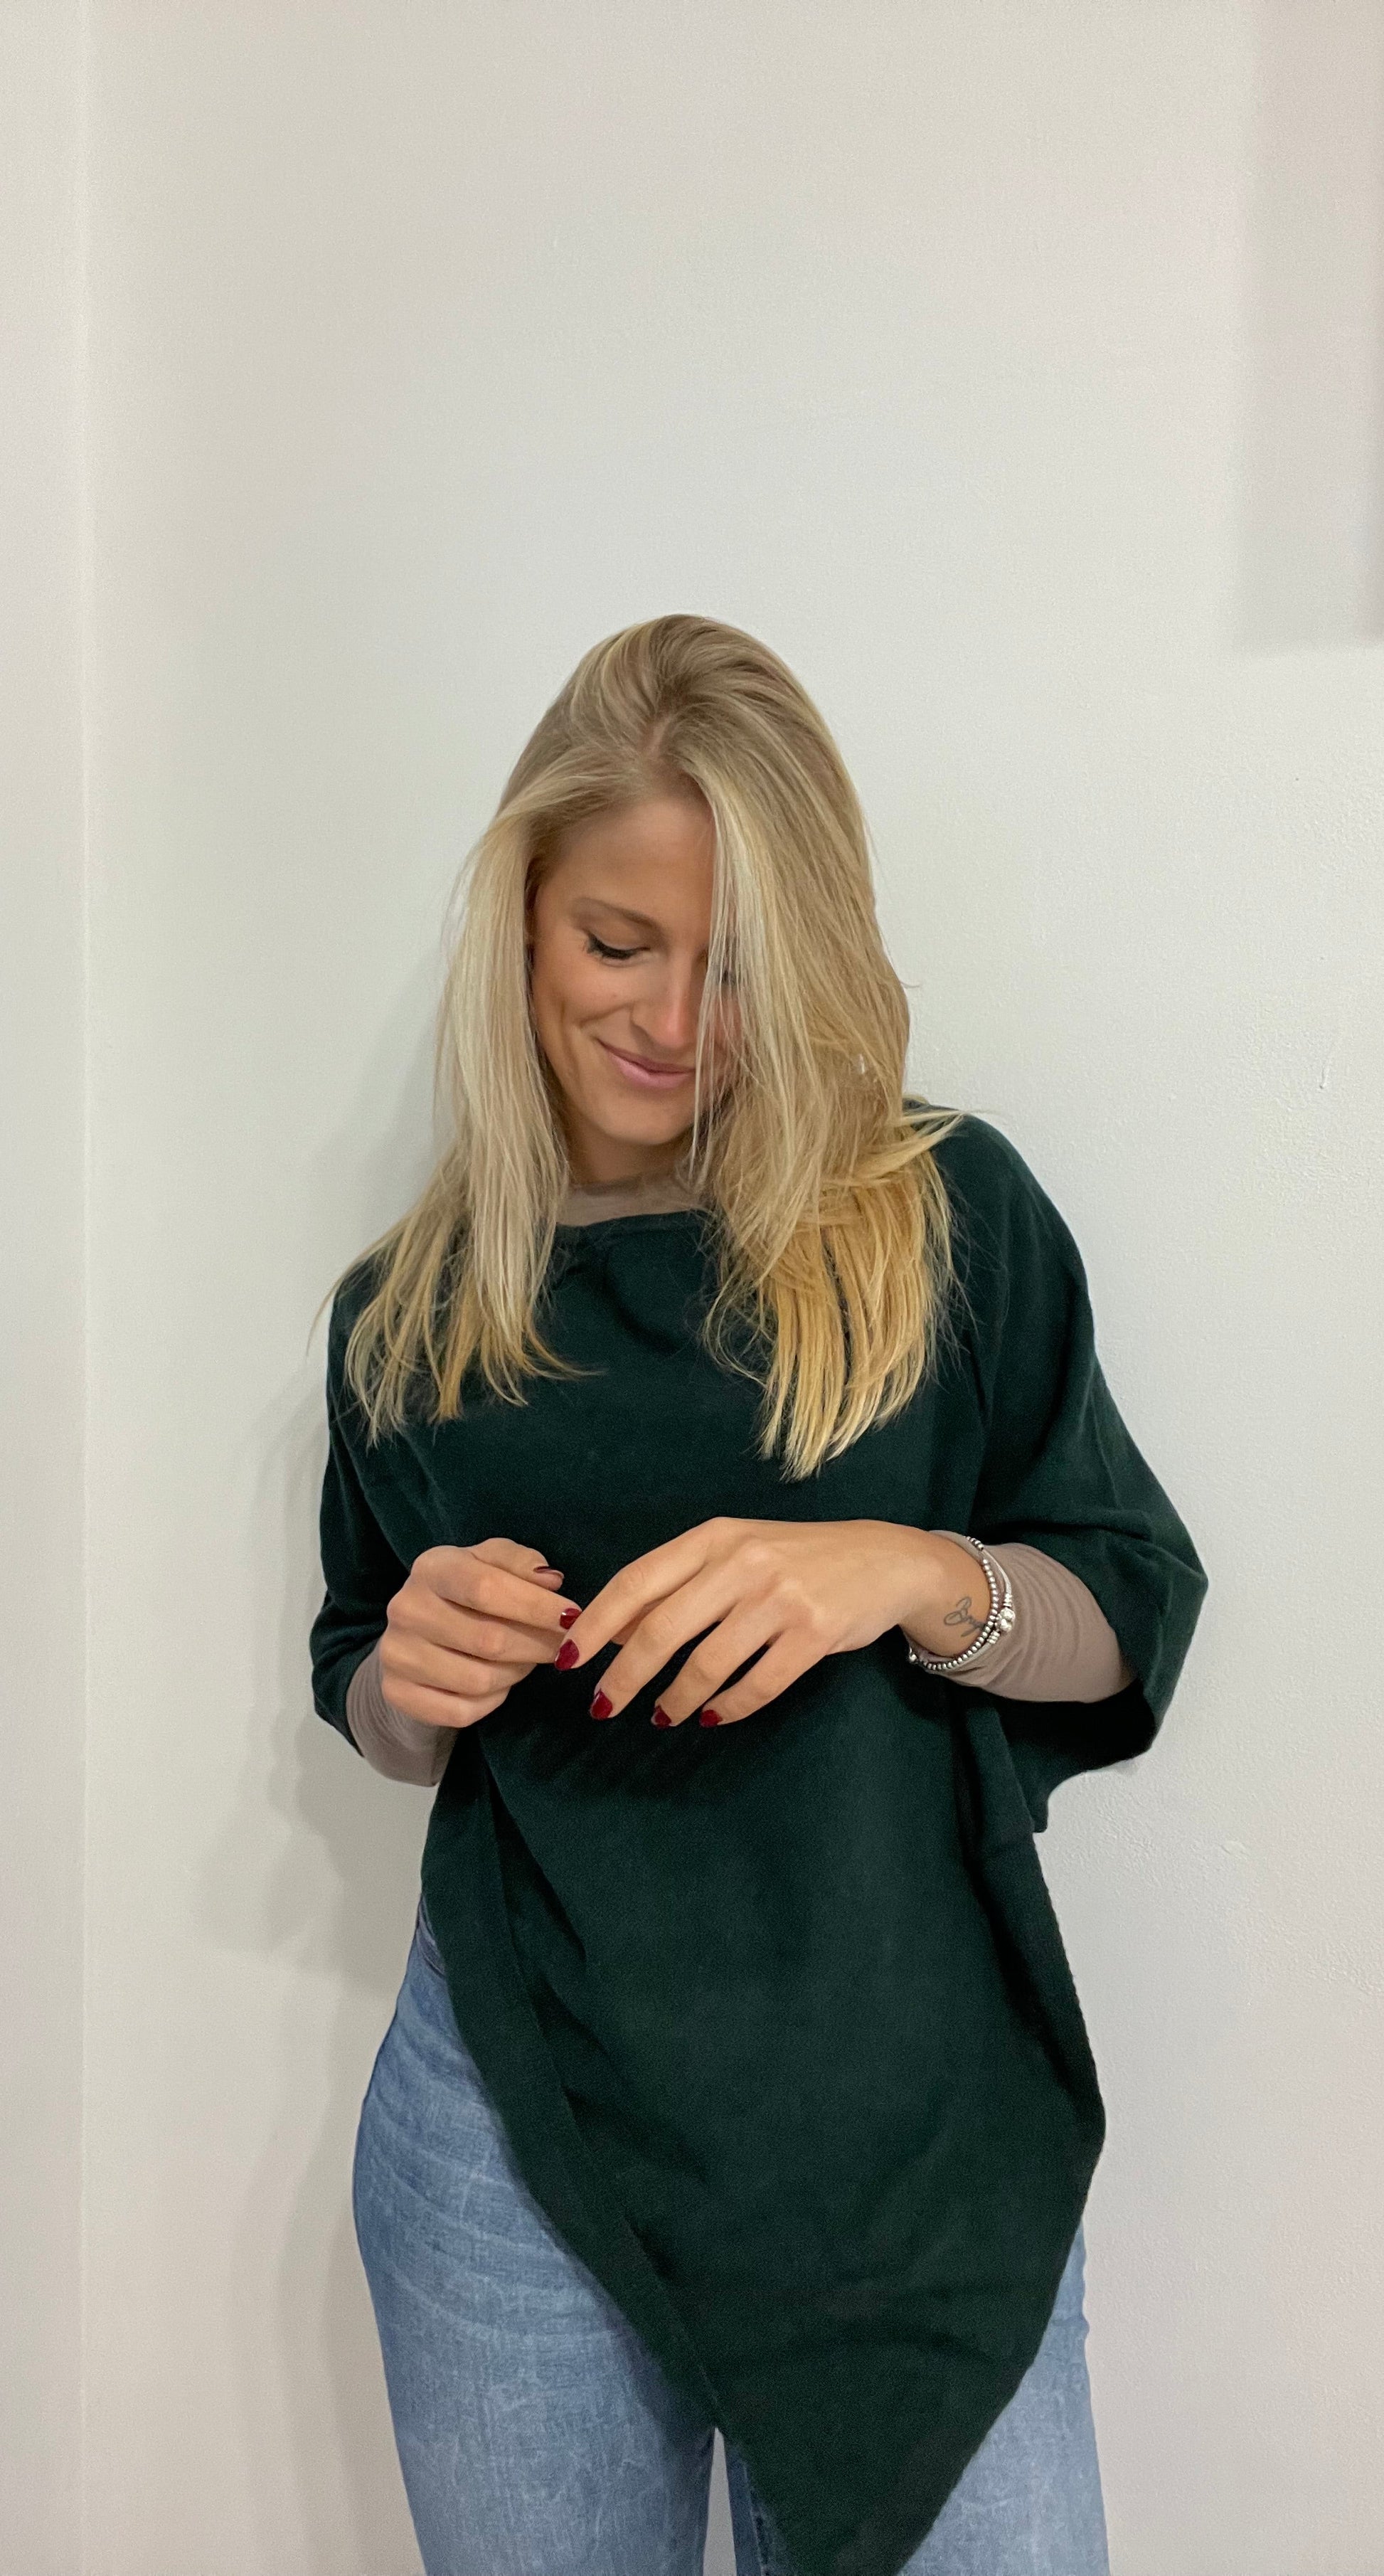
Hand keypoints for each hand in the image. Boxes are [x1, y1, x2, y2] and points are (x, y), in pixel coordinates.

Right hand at [379, 1538, 581, 1730]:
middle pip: (487, 1640)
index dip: (535, 1606)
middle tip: (562, 1646)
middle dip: (537, 1645)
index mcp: (432, 1567)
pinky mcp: (398, 1692)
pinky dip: (492, 1701)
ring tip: (528, 1660)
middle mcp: (406, 1608)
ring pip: (479, 1680)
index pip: (486, 1588)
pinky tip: (500, 1683)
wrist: (415, 1632)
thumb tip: (551, 1581)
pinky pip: (462, 1711)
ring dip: (517, 1673)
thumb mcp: (490, 1563)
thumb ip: (520, 1563)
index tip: (572, 1617)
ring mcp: (397, 1654)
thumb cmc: (465, 1591)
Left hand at [555, 1516, 962, 1726]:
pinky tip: (711, 1716)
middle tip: (602, 1706)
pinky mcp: (813, 1634)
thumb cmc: (795, 1558)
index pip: (637, 1582)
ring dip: (676, 1699)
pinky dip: (727, 1708)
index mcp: (713, 1538)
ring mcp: (780, 1598)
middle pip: (661, 1629)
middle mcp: (742, 1562)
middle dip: (624, 1675)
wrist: (883, 1561)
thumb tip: (615, 1633)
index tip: (566, 1658)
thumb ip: (681, 1583)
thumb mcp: (736, 1552)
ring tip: (663, 1717)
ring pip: (707, 1664)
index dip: (595, 1624)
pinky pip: (757, 1685)